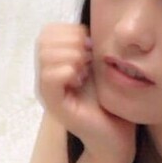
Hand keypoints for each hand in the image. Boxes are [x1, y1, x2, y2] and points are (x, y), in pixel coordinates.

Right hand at [36, 24, 135, 162]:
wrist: (116, 135)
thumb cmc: (111, 101)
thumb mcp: (100, 66)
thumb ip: (89, 47)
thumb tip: (85, 27)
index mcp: (55, 64)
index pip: (48, 32)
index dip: (71, 31)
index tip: (91, 45)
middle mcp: (46, 76)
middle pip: (45, 40)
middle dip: (72, 42)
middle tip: (89, 59)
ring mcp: (48, 91)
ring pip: (46, 56)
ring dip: (71, 55)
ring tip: (85, 69)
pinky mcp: (54, 105)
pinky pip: (49, 77)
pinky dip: (67, 71)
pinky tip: (80, 78)